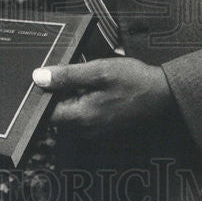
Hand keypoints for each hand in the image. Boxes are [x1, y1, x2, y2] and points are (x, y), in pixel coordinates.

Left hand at [31, 59, 174, 133]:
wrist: (162, 93)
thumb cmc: (134, 81)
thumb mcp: (98, 70)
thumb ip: (67, 75)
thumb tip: (39, 77)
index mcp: (81, 118)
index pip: (45, 112)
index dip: (43, 93)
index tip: (50, 77)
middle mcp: (85, 129)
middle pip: (57, 111)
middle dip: (61, 91)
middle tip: (79, 74)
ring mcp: (94, 130)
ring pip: (70, 110)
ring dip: (74, 93)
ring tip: (93, 79)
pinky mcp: (101, 126)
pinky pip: (83, 112)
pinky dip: (85, 98)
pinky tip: (99, 87)